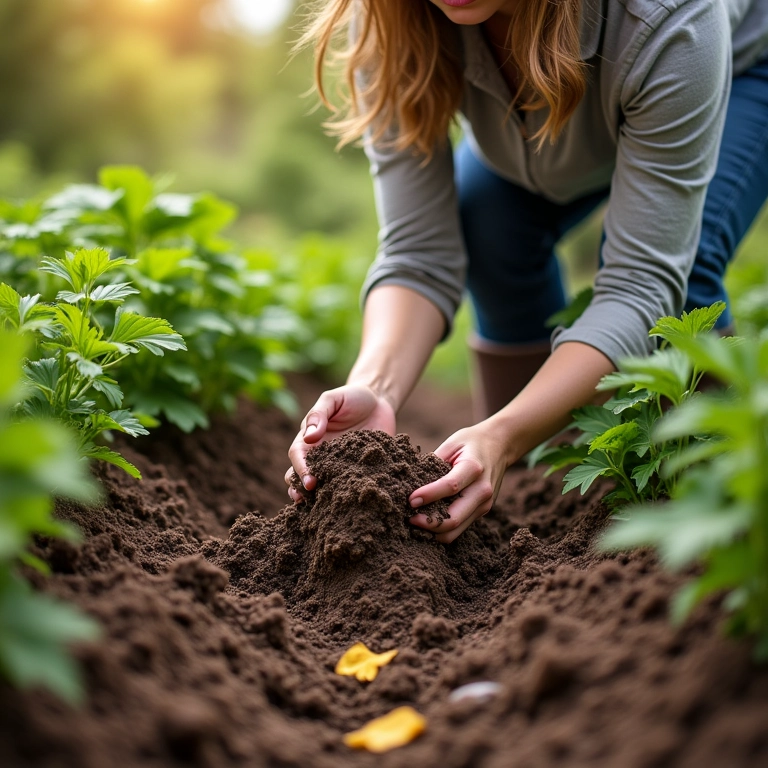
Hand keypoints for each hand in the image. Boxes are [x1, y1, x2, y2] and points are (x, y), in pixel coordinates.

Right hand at [286, 384, 395, 501]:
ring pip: (321, 487)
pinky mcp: (358, 471)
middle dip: (300, 490)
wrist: (379, 401)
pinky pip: (349, 486)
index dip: (300, 469)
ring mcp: (338, 466)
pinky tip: (351, 505)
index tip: (309, 481)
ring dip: (317, 498)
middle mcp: (321, 455)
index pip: (297, 456)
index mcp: (309, 439)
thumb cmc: (351, 397)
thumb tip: (309, 436)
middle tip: (306, 500)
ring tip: (321, 509)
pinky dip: (346, 495)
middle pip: (301, 476)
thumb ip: (319, 414)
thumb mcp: (333, 399)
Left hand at [408, 420, 512, 543]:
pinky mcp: (483, 511)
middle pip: (454, 518)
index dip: (428, 495)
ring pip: (456, 530)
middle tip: (409, 518)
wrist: (500, 445)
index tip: (410, 500)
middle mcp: (482, 490)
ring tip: (415, 523)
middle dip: (428, 523)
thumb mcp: (451, 444)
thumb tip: (411, 482)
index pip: (450, 487)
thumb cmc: (471, 442)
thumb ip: (434, 462)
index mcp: (473, 468)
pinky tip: (428, 521)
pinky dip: (442, 529)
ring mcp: (485, 504)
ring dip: (433, 531)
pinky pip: (460, 527)